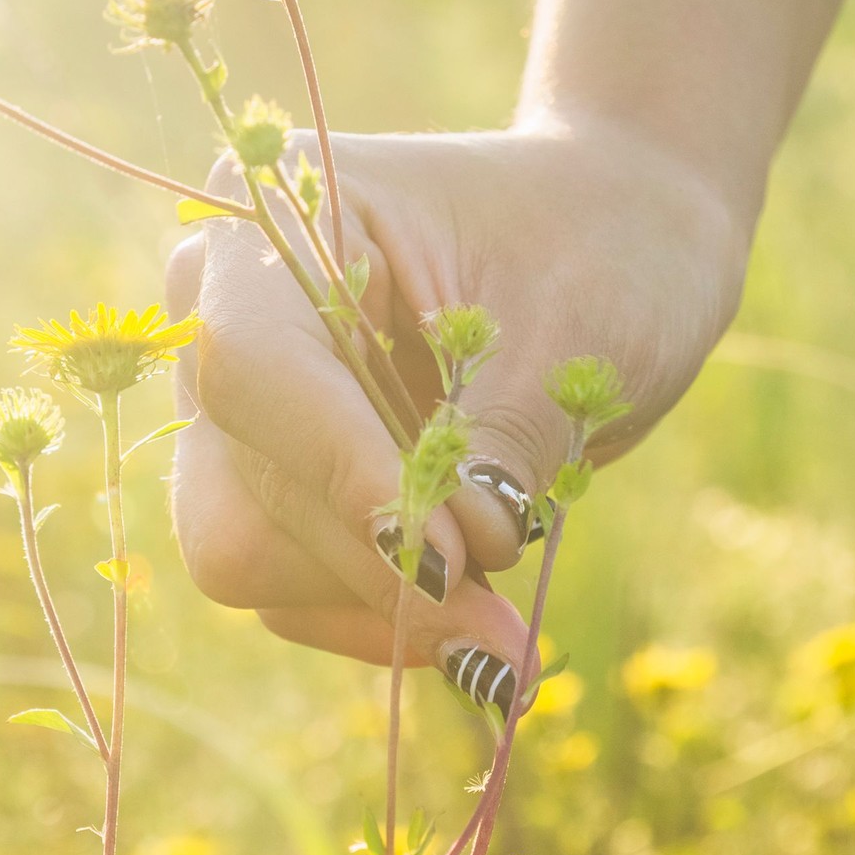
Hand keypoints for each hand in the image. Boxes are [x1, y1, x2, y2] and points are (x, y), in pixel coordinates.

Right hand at [164, 110, 749, 709]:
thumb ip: (494, 447)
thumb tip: (431, 571)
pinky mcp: (279, 481)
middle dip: (370, 566)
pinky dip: (379, 619)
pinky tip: (471, 629)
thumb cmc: (606, 246)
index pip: (259, 364)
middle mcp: (231, 310)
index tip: (437, 555)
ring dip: (375, 607)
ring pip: (247, 550)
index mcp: (285, 219)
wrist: (623, 239)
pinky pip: (287, 584)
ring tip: (501, 633)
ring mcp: (247, 404)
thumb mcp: (574, 337)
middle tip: (499, 635)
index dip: (334, 469)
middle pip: (243, 481)